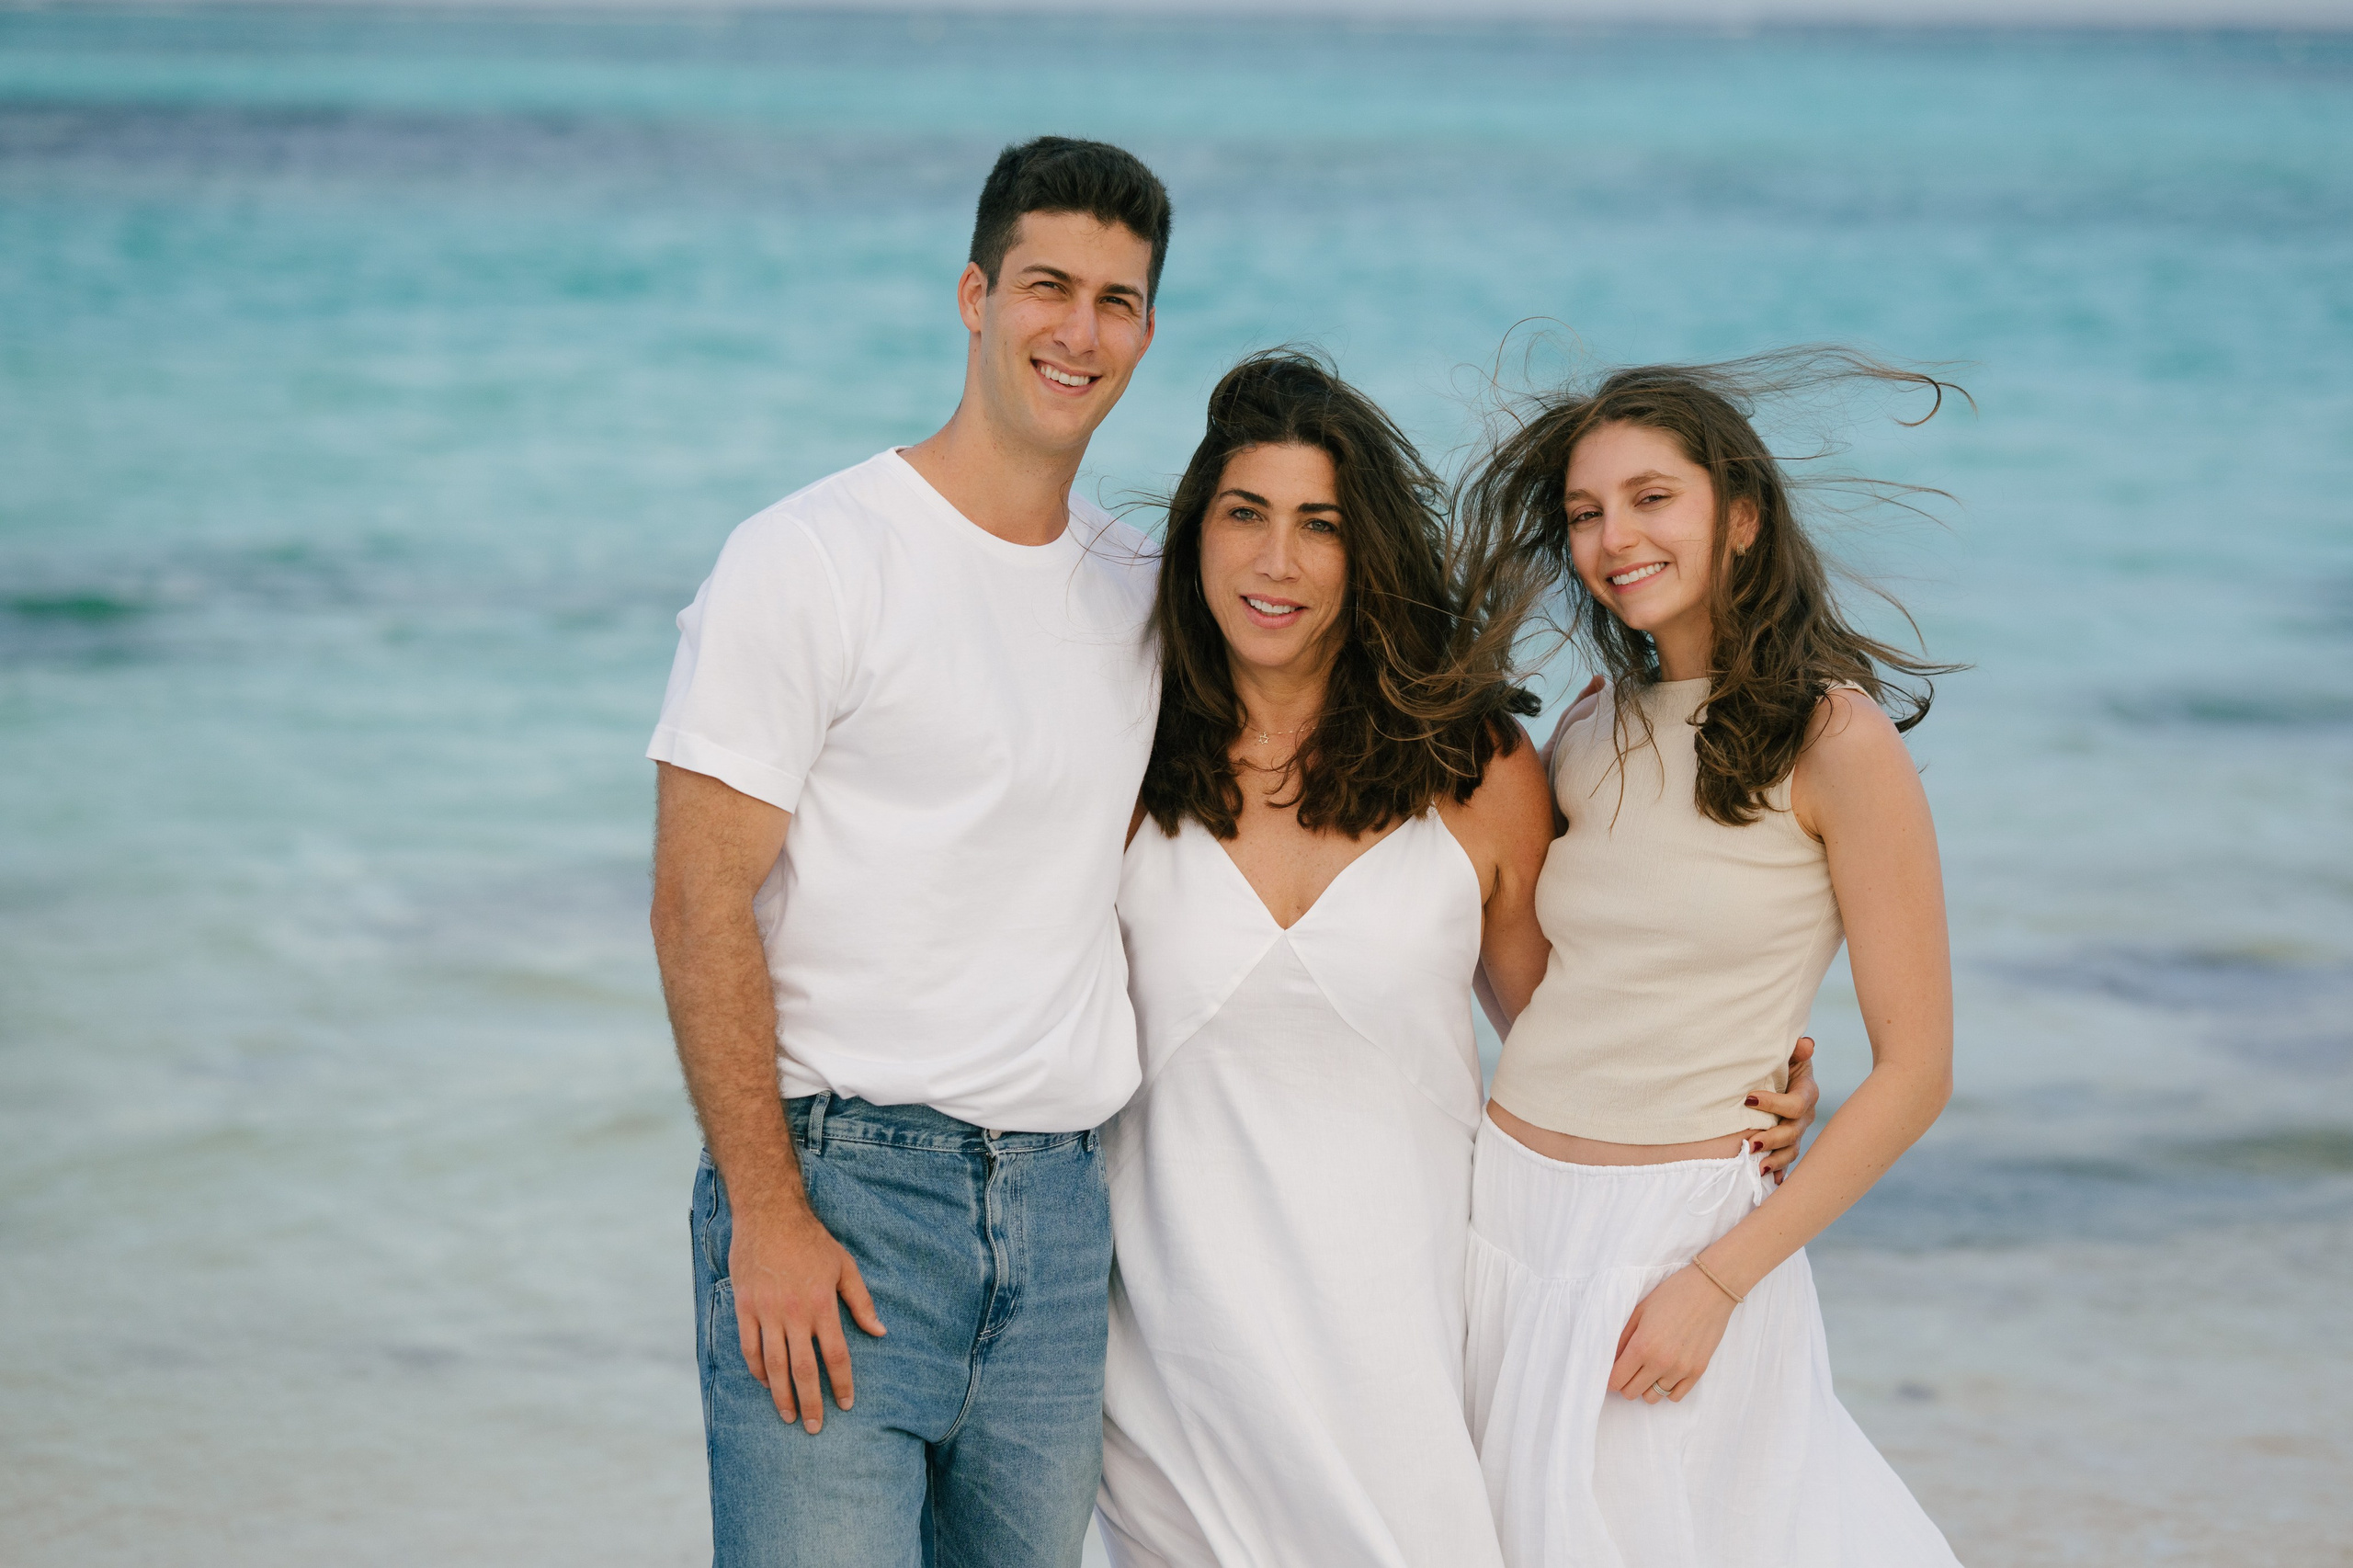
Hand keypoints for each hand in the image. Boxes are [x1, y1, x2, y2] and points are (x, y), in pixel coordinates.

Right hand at [729, 1202, 886, 1433]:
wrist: (769, 1215)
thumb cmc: (812, 1240)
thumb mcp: (845, 1266)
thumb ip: (861, 1302)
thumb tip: (880, 1332)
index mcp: (822, 1304)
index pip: (835, 1355)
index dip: (841, 1383)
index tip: (846, 1404)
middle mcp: (794, 1313)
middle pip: (803, 1369)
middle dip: (810, 1402)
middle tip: (815, 1427)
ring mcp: (767, 1312)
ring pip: (774, 1365)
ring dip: (781, 1395)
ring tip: (789, 1416)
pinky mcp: (745, 1307)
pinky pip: (749, 1348)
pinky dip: (757, 1370)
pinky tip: (765, 1384)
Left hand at [1610, 1264, 1735, 1403]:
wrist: (1709, 1290)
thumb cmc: (1671, 1295)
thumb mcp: (1639, 1311)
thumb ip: (1622, 1338)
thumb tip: (1611, 1360)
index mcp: (1642, 1345)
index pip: (1616, 1380)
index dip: (1610, 1378)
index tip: (1613, 1371)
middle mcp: (1661, 1362)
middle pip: (1631, 1393)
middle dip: (1625, 1383)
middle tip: (1629, 1369)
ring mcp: (1681, 1370)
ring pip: (1652, 1398)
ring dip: (1645, 1387)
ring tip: (1648, 1369)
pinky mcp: (1698, 1372)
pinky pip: (1675, 1397)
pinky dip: (1666, 1388)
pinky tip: (1665, 1373)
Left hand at [1745, 1035, 1818, 1181]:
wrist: (1784, 1077)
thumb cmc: (1783, 1063)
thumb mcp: (1789, 1054)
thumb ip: (1796, 1050)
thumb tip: (1806, 1044)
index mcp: (1806, 1093)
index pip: (1796, 1104)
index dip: (1774, 1103)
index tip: (1748, 1099)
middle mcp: (1805, 1116)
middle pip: (1793, 1132)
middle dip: (1772, 1138)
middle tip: (1751, 1142)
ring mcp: (1797, 1133)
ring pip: (1791, 1151)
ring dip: (1775, 1161)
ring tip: (1757, 1167)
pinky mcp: (1788, 1145)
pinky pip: (1786, 1162)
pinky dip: (1779, 1173)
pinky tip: (1771, 1182)